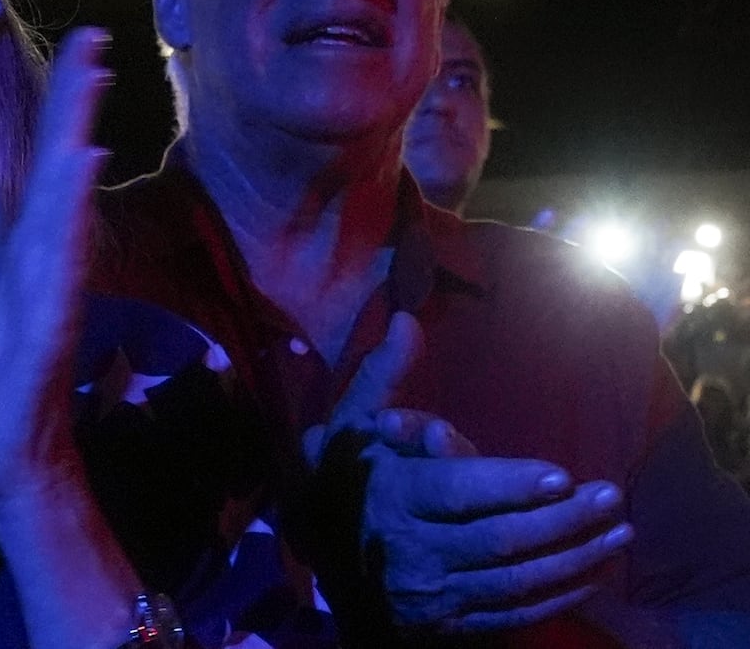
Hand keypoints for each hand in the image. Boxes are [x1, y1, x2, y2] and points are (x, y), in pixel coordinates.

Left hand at [0, 28, 110, 505]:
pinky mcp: (49, 333)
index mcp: (31, 248)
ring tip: (88, 91)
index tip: (78, 43)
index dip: (61, 104)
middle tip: (94, 40)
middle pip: (65, 172)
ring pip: (67, 212)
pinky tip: (82, 181)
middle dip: (76, 106)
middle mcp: (49, 261)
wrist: (10, 455)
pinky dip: (72, 227)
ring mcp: (54, 295)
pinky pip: (63, 273)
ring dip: (76, 153)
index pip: (47, 163)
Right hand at [306, 313, 631, 636]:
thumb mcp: (353, 423)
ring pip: (514, 581)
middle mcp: (409, 550)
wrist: (320, 557)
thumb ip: (383, 375)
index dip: (509, 485)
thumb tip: (407, 321)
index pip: (455, 492)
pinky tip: (591, 575)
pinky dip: (557, 597)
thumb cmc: (346, 477)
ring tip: (619, 532)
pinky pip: (512, 615)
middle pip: (498, 540)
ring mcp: (430, 595)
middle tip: (610, 497)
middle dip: (562, 521)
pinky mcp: (446, 625)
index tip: (561, 475)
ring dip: (574, 559)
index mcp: (389, 495)